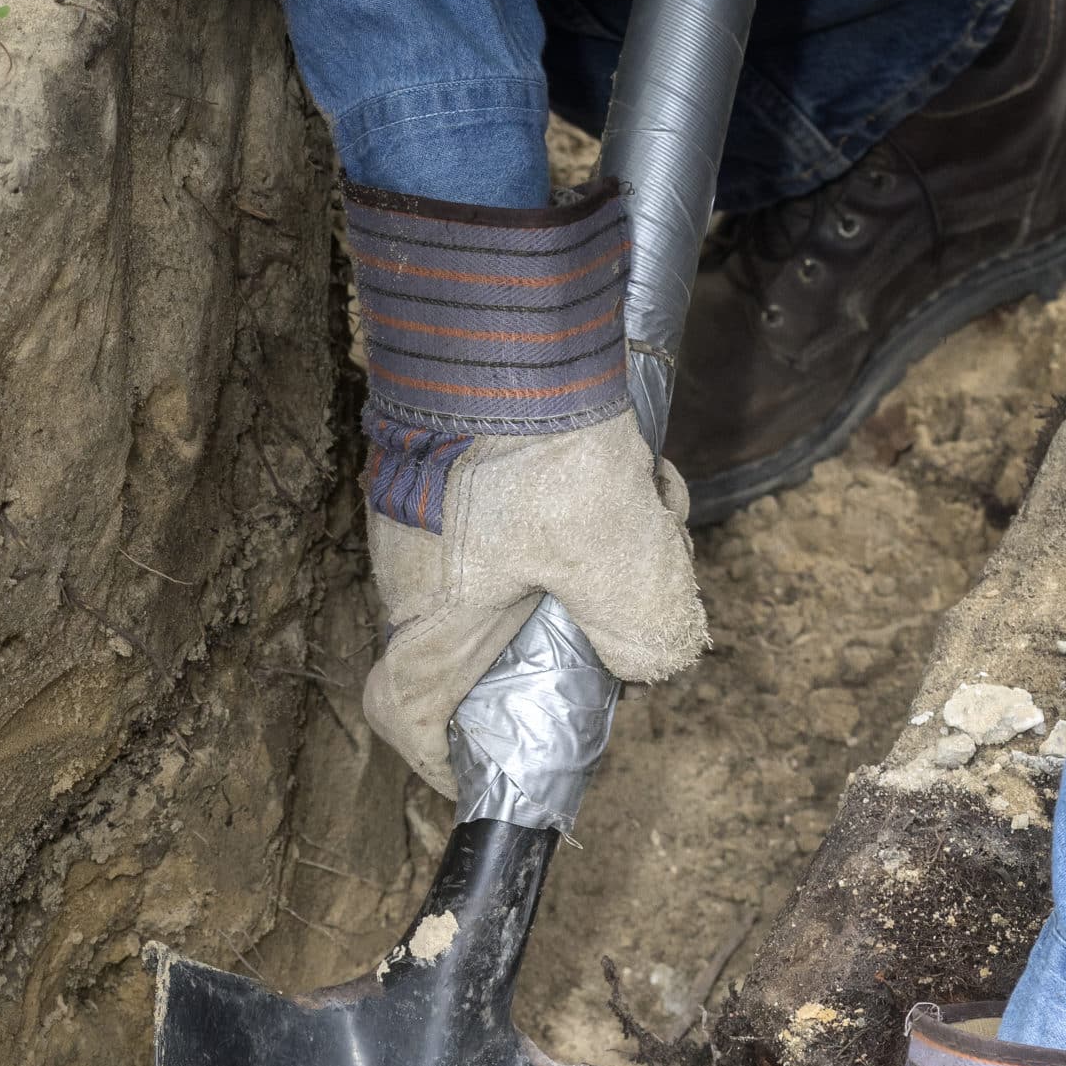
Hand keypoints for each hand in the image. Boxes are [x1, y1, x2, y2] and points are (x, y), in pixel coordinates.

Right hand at [345, 181, 704, 794]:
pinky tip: (639, 460)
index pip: (410, 718)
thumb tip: (655, 664)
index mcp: (433, 618)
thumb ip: (646, 630)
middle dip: (581, 631)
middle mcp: (418, 574)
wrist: (499, 295)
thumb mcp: (617, 550)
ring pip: (532, 572)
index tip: (494, 770)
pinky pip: (533, 511)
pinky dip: (592, 499)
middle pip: (497, 645)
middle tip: (638, 594)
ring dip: (604, 553)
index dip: (444, 761)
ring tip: (652, 502)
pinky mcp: (462, 460)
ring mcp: (437, 514)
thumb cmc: (533, 438)